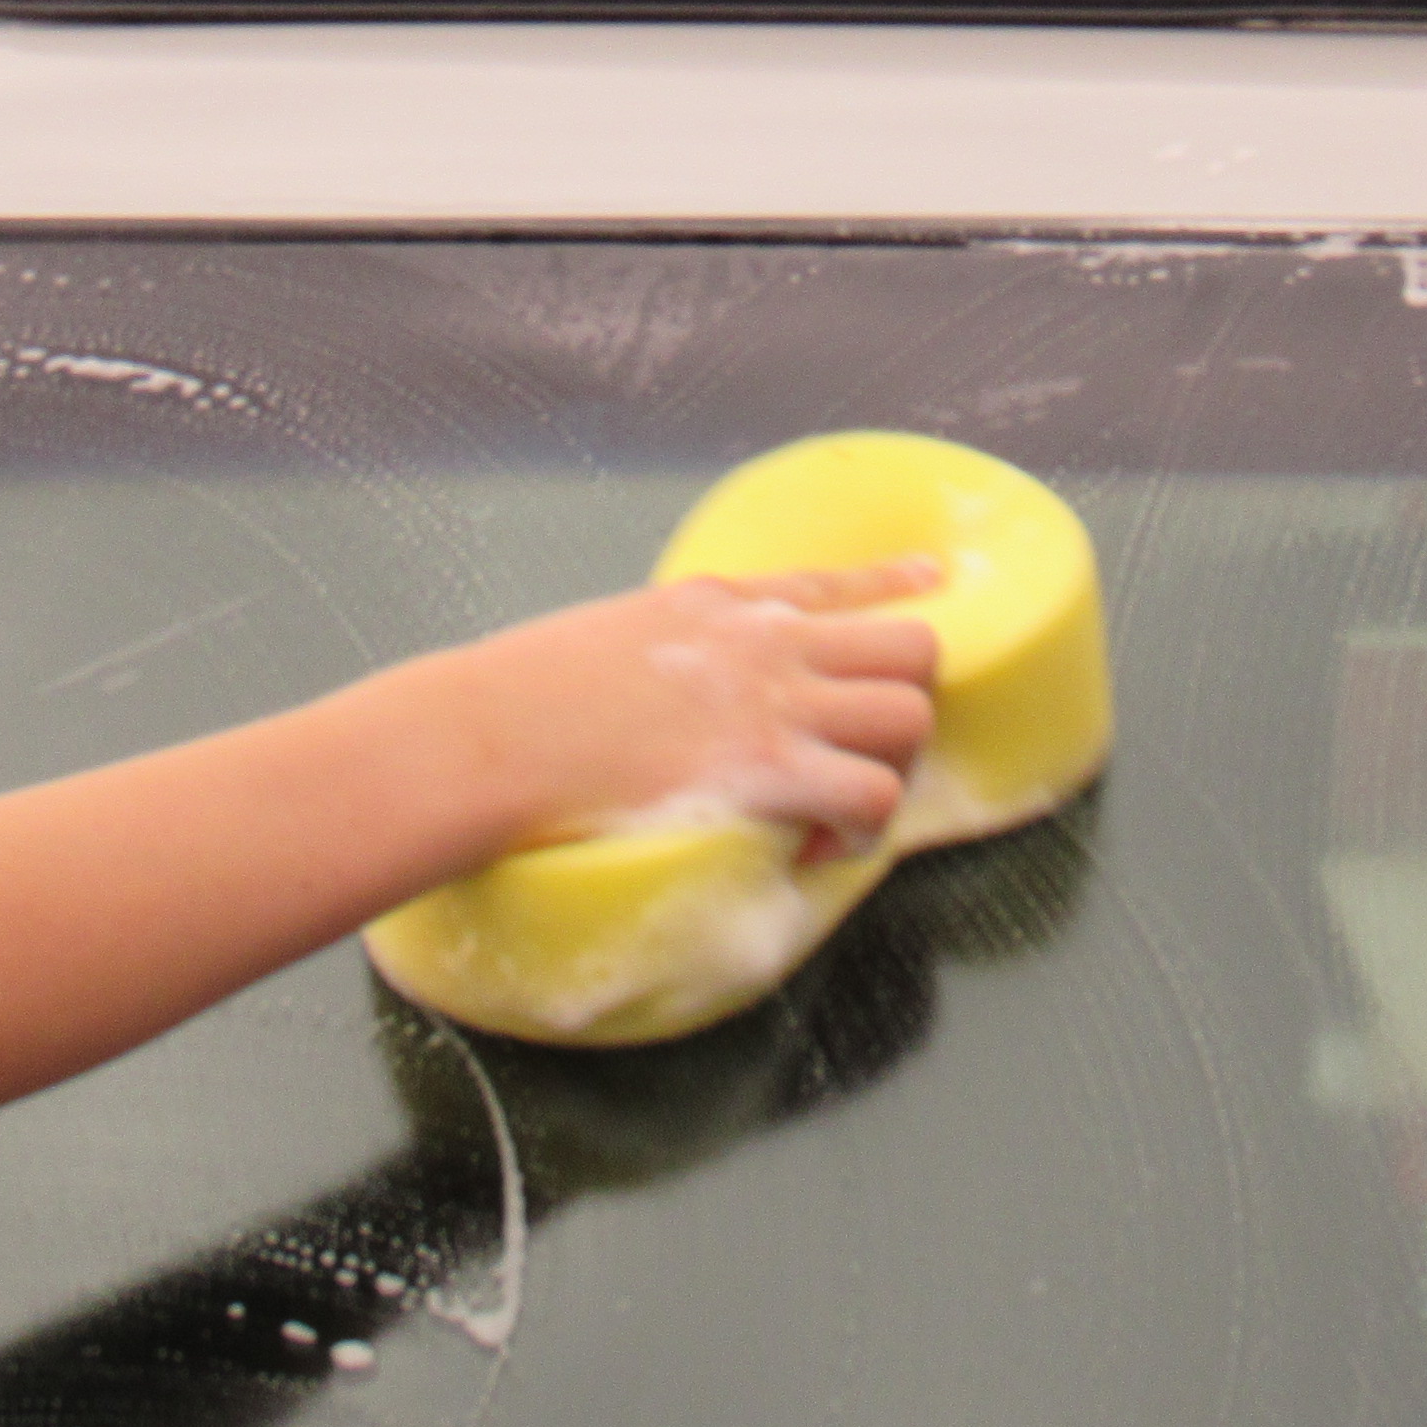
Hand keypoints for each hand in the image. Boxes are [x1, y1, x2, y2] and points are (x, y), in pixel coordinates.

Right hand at [439, 560, 944, 859]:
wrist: (491, 733)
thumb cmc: (520, 696)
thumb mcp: (607, 633)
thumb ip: (660, 646)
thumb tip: (657, 681)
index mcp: (722, 604)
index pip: (833, 583)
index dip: (896, 584)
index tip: (935, 580)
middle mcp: (765, 642)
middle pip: (909, 646)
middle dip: (902, 701)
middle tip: (856, 754)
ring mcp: (771, 701)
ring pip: (910, 715)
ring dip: (890, 769)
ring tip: (838, 808)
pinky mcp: (764, 767)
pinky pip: (872, 793)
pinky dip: (858, 830)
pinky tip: (813, 847)